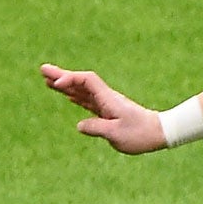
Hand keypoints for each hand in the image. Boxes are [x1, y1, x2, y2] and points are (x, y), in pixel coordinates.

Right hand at [40, 64, 166, 152]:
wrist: (159, 133)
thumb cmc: (140, 134)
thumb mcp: (116, 134)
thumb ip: (96, 128)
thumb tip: (80, 125)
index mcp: (108, 99)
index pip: (87, 81)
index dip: (70, 79)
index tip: (57, 84)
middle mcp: (106, 98)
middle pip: (81, 82)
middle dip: (62, 76)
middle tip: (43, 69)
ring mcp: (107, 104)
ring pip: (82, 91)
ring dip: (65, 85)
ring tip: (47, 80)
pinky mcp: (108, 112)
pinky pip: (88, 101)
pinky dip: (75, 96)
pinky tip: (67, 95)